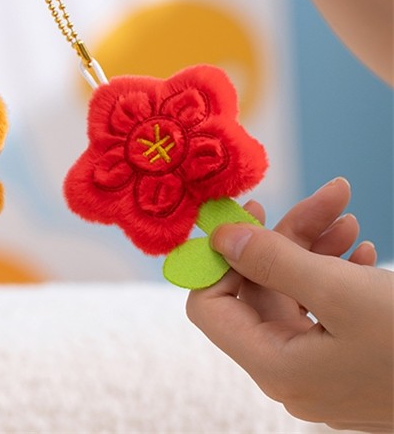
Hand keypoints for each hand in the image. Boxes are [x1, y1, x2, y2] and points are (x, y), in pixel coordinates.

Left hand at [187, 178, 392, 431]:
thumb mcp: (339, 291)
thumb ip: (271, 261)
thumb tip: (218, 237)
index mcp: (274, 367)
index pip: (210, 306)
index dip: (219, 258)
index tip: (246, 214)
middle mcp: (290, 375)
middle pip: (259, 290)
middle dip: (286, 237)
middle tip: (325, 199)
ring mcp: (320, 373)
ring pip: (295, 293)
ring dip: (316, 247)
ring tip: (349, 216)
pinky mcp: (348, 364)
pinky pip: (323, 310)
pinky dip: (337, 272)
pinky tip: (365, 250)